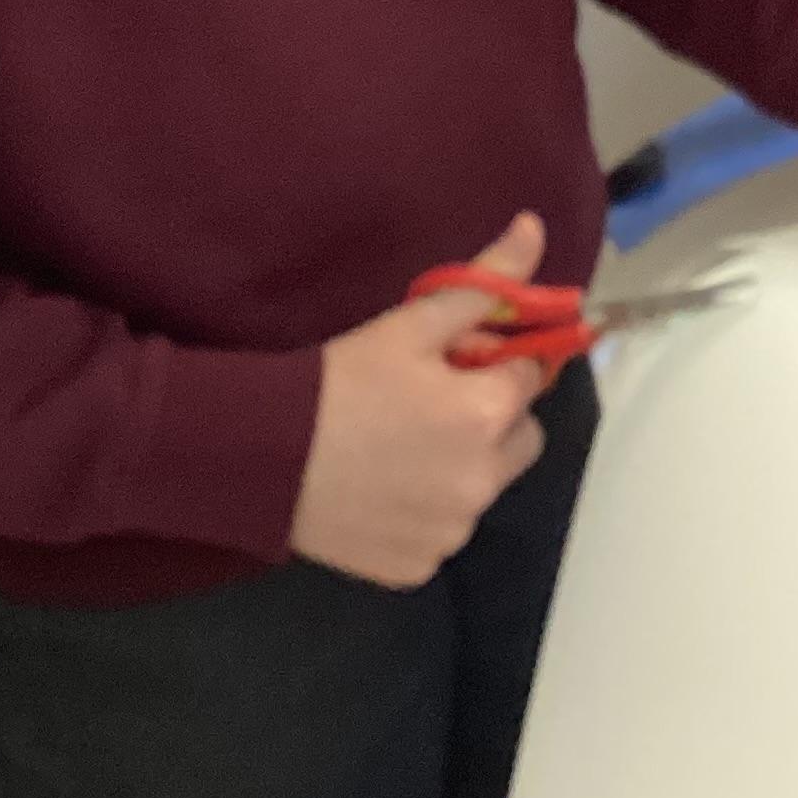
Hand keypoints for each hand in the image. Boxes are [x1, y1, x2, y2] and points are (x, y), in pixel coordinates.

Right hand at [290, 213, 552, 587]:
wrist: (262, 456)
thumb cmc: (340, 382)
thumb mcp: (410, 323)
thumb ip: (484, 282)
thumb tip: (535, 229)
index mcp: (490, 415)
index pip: (532, 376)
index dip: (498, 362)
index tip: (456, 361)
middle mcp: (484, 481)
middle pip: (521, 438)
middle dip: (493, 417)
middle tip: (433, 403)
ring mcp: (451, 532)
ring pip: (483, 487)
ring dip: (462, 466)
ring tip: (399, 446)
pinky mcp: (417, 568)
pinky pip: (442, 530)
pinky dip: (425, 512)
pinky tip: (381, 489)